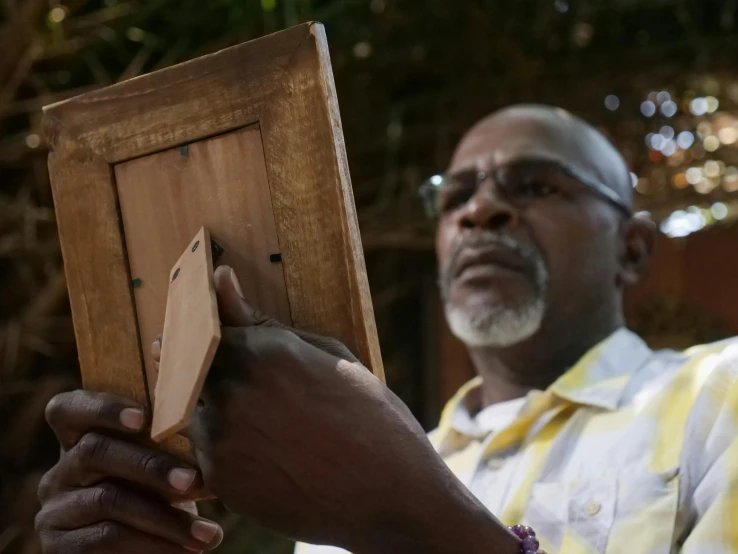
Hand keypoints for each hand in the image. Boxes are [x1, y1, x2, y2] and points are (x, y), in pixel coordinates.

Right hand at [36, 390, 223, 552]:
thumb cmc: (157, 502)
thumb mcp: (157, 473)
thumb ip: (164, 449)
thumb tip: (207, 436)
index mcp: (81, 441)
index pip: (67, 409)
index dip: (101, 407)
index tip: (143, 418)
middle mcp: (61, 472)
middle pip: (95, 450)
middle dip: (150, 465)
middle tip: (192, 481)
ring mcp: (55, 510)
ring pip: (108, 498)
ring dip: (165, 516)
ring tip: (206, 532)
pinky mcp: (57, 547)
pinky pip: (107, 537)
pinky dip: (154, 544)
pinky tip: (185, 550)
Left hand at [162, 266, 518, 553]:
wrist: (390, 493)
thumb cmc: (370, 416)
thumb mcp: (329, 357)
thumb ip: (266, 323)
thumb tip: (222, 278)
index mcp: (265, 352)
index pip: (208, 328)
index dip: (215, 335)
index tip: (221, 337)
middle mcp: (234, 391)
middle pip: (194, 370)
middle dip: (215, 374)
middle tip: (257, 393)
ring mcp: (223, 438)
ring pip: (198, 413)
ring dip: (221, 414)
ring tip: (277, 429)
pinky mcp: (220, 478)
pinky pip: (206, 455)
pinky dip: (230, 452)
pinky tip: (274, 456)